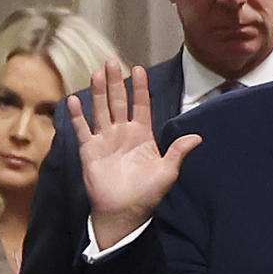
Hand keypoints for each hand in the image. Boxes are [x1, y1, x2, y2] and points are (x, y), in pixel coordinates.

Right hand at [68, 61, 201, 248]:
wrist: (124, 212)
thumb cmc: (147, 193)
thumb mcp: (167, 171)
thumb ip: (178, 151)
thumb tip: (198, 137)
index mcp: (142, 135)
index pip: (141, 105)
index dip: (140, 88)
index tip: (139, 69)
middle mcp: (122, 133)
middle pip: (118, 101)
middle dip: (116, 82)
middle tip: (112, 62)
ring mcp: (105, 140)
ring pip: (101, 110)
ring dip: (99, 92)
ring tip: (97, 73)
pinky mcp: (90, 150)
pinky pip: (83, 129)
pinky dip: (78, 115)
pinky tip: (74, 99)